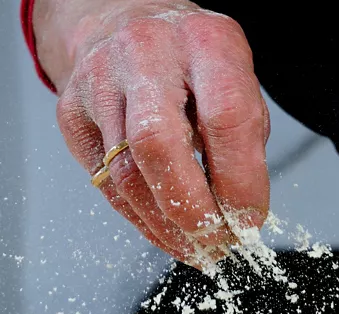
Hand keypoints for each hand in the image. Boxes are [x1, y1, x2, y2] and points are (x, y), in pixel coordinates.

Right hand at [35, 0, 269, 265]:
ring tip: (198, 247)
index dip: (240, 181)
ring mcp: (99, 80)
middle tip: (218, 242)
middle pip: (159, 145)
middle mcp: (147, 53)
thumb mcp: (240, 84)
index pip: (226, 119)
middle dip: (193, 210)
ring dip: (167, 225)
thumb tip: (240, 212)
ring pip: (126, 174)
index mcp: (206, 42)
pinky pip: (105, 182)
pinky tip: (167, 232)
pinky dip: (141, 218)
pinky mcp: (71, 111)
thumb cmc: (198, 64)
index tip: (250, 219)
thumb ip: (244, 142)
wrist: (131, 23)